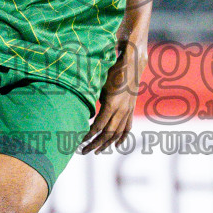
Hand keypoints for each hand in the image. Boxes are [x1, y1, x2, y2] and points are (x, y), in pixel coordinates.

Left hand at [80, 37, 147, 154]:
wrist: (133, 61)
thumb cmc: (112, 68)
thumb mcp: (100, 81)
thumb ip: (91, 95)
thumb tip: (78, 107)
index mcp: (112, 103)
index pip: (99, 126)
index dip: (89, 135)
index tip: (79, 141)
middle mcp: (122, 110)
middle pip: (108, 134)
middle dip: (95, 144)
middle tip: (83, 151)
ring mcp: (128, 110)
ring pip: (118, 133)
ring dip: (107, 144)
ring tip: (96, 151)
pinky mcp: (131, 109)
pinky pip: (128, 128)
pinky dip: (122, 138)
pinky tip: (116, 146)